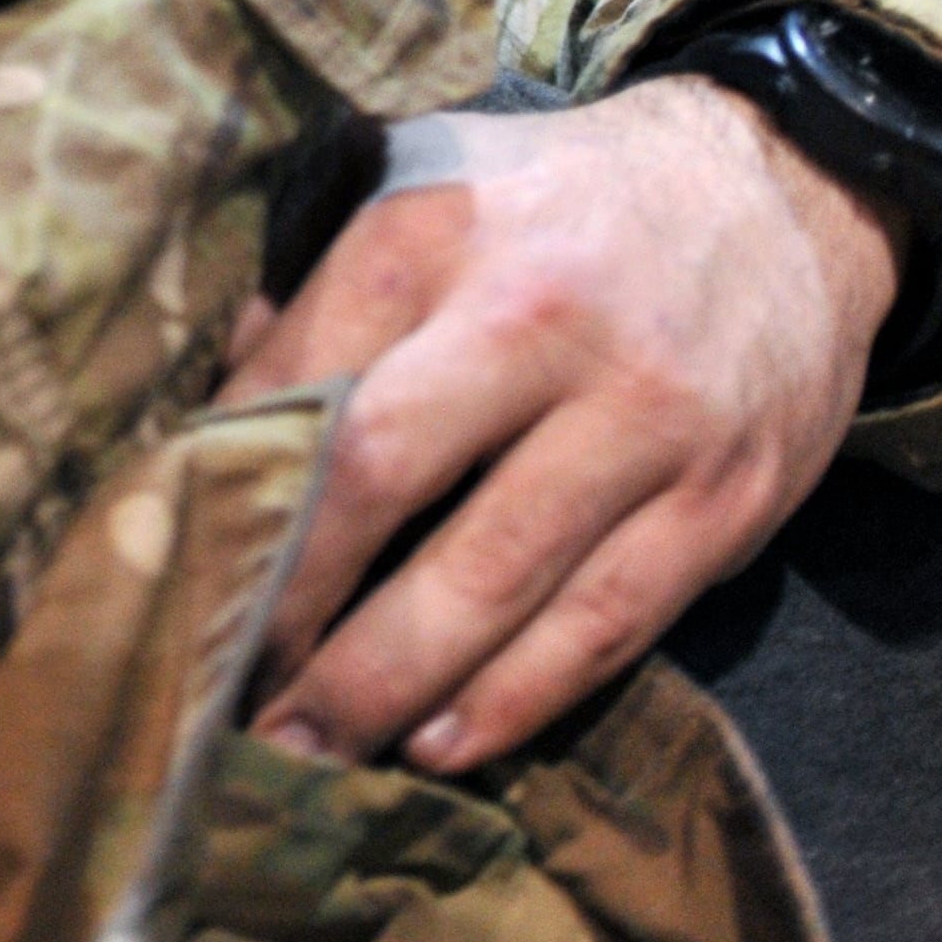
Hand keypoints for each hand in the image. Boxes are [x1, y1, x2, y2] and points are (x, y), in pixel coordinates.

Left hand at [218, 75, 898, 769]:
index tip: (162, 570)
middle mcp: (537, 318)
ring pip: (493, 577)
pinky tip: (439, 744)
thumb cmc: (555, 207)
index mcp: (432, 232)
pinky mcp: (725, 498)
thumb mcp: (425, 188)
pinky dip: (517, 697)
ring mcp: (642, 416)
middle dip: (287, 596)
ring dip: (386, 681)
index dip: (222, 486)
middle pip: (378, 475)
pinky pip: (606, 622)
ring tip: (308, 752)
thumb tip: (212, 410)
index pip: (299, 377)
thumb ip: (318, 291)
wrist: (779, 188)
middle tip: (215, 688)